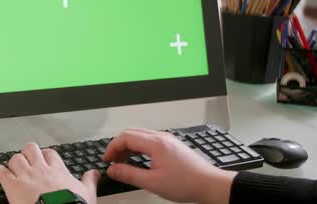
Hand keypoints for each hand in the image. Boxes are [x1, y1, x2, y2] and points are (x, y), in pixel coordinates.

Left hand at [0, 143, 99, 203]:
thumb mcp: (86, 194)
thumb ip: (89, 181)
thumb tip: (95, 174)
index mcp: (57, 170)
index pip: (49, 153)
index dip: (44, 155)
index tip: (44, 160)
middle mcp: (40, 169)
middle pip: (30, 148)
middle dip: (27, 153)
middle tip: (27, 160)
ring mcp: (26, 177)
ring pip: (15, 158)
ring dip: (14, 162)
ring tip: (14, 167)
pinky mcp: (13, 187)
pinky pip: (2, 172)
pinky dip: (1, 171)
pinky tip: (1, 172)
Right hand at [103, 129, 235, 203]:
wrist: (209, 184)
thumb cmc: (186, 183)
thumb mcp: (152, 183)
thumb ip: (129, 174)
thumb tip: (113, 170)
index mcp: (155, 143)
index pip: (126, 137)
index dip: (112, 147)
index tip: (107, 159)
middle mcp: (161, 137)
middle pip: (132, 133)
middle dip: (118, 145)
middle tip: (112, 160)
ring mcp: (168, 139)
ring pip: (140, 135)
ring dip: (128, 146)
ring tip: (123, 161)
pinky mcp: (172, 145)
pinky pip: (149, 139)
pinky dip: (139, 147)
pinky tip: (138, 159)